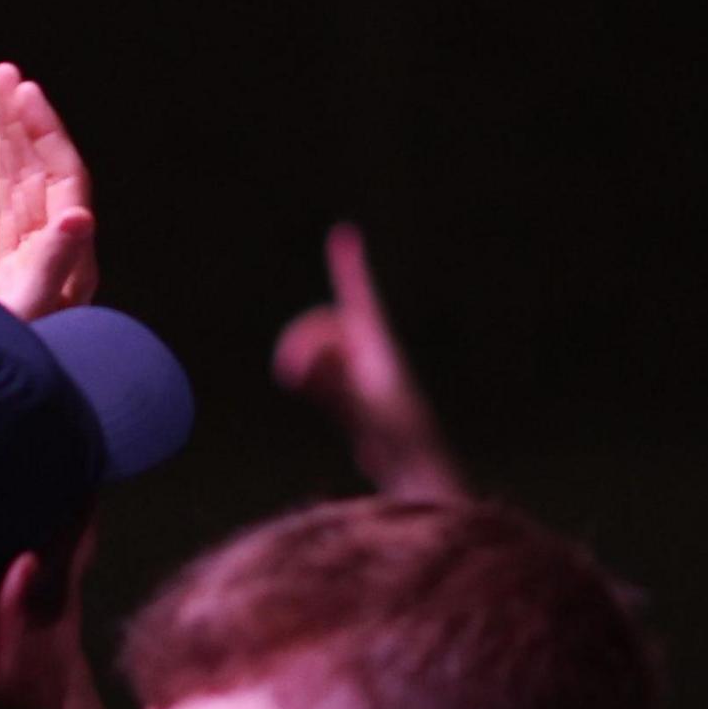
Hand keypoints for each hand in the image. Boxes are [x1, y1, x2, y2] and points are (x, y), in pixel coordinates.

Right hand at [0, 64, 97, 321]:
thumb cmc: (10, 377)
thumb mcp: (26, 322)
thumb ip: (50, 268)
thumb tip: (79, 216)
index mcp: (68, 264)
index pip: (63, 182)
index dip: (43, 135)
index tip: (19, 91)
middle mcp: (60, 259)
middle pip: (48, 174)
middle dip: (26, 121)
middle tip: (3, 73)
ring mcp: (39, 265)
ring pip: (29, 186)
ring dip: (15, 137)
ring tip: (0, 87)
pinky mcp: (15, 276)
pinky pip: (14, 208)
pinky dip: (7, 171)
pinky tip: (2, 147)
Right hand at [273, 224, 462, 501]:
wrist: (419, 474)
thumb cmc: (402, 445)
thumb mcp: (366, 414)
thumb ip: (334, 389)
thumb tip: (298, 368)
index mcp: (382, 351)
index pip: (360, 301)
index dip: (350, 269)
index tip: (344, 235)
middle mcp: (373, 356)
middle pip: (328, 326)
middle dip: (302, 338)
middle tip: (288, 372)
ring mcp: (362, 377)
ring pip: (323, 350)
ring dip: (304, 356)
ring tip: (294, 379)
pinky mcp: (354, 399)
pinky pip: (323, 372)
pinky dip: (309, 375)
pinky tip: (308, 391)